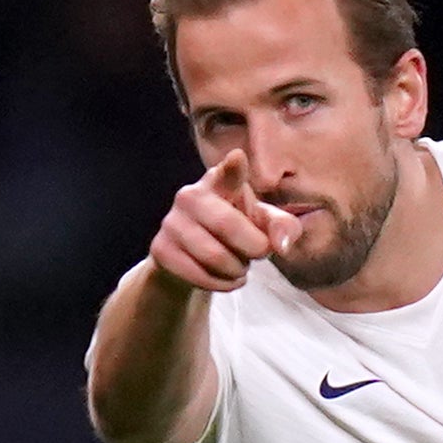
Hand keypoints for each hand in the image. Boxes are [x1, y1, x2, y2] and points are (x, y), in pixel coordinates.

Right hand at [147, 151, 299, 293]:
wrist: (192, 259)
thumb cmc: (235, 234)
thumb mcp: (262, 226)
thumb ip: (282, 228)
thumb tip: (281, 245)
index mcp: (220, 182)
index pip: (228, 172)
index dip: (233, 167)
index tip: (238, 158)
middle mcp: (191, 195)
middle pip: (228, 226)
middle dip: (253, 248)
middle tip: (259, 255)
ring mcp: (172, 222)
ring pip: (215, 257)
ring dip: (237, 270)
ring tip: (239, 266)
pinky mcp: (161, 249)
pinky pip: (200, 276)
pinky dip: (222, 285)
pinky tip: (226, 279)